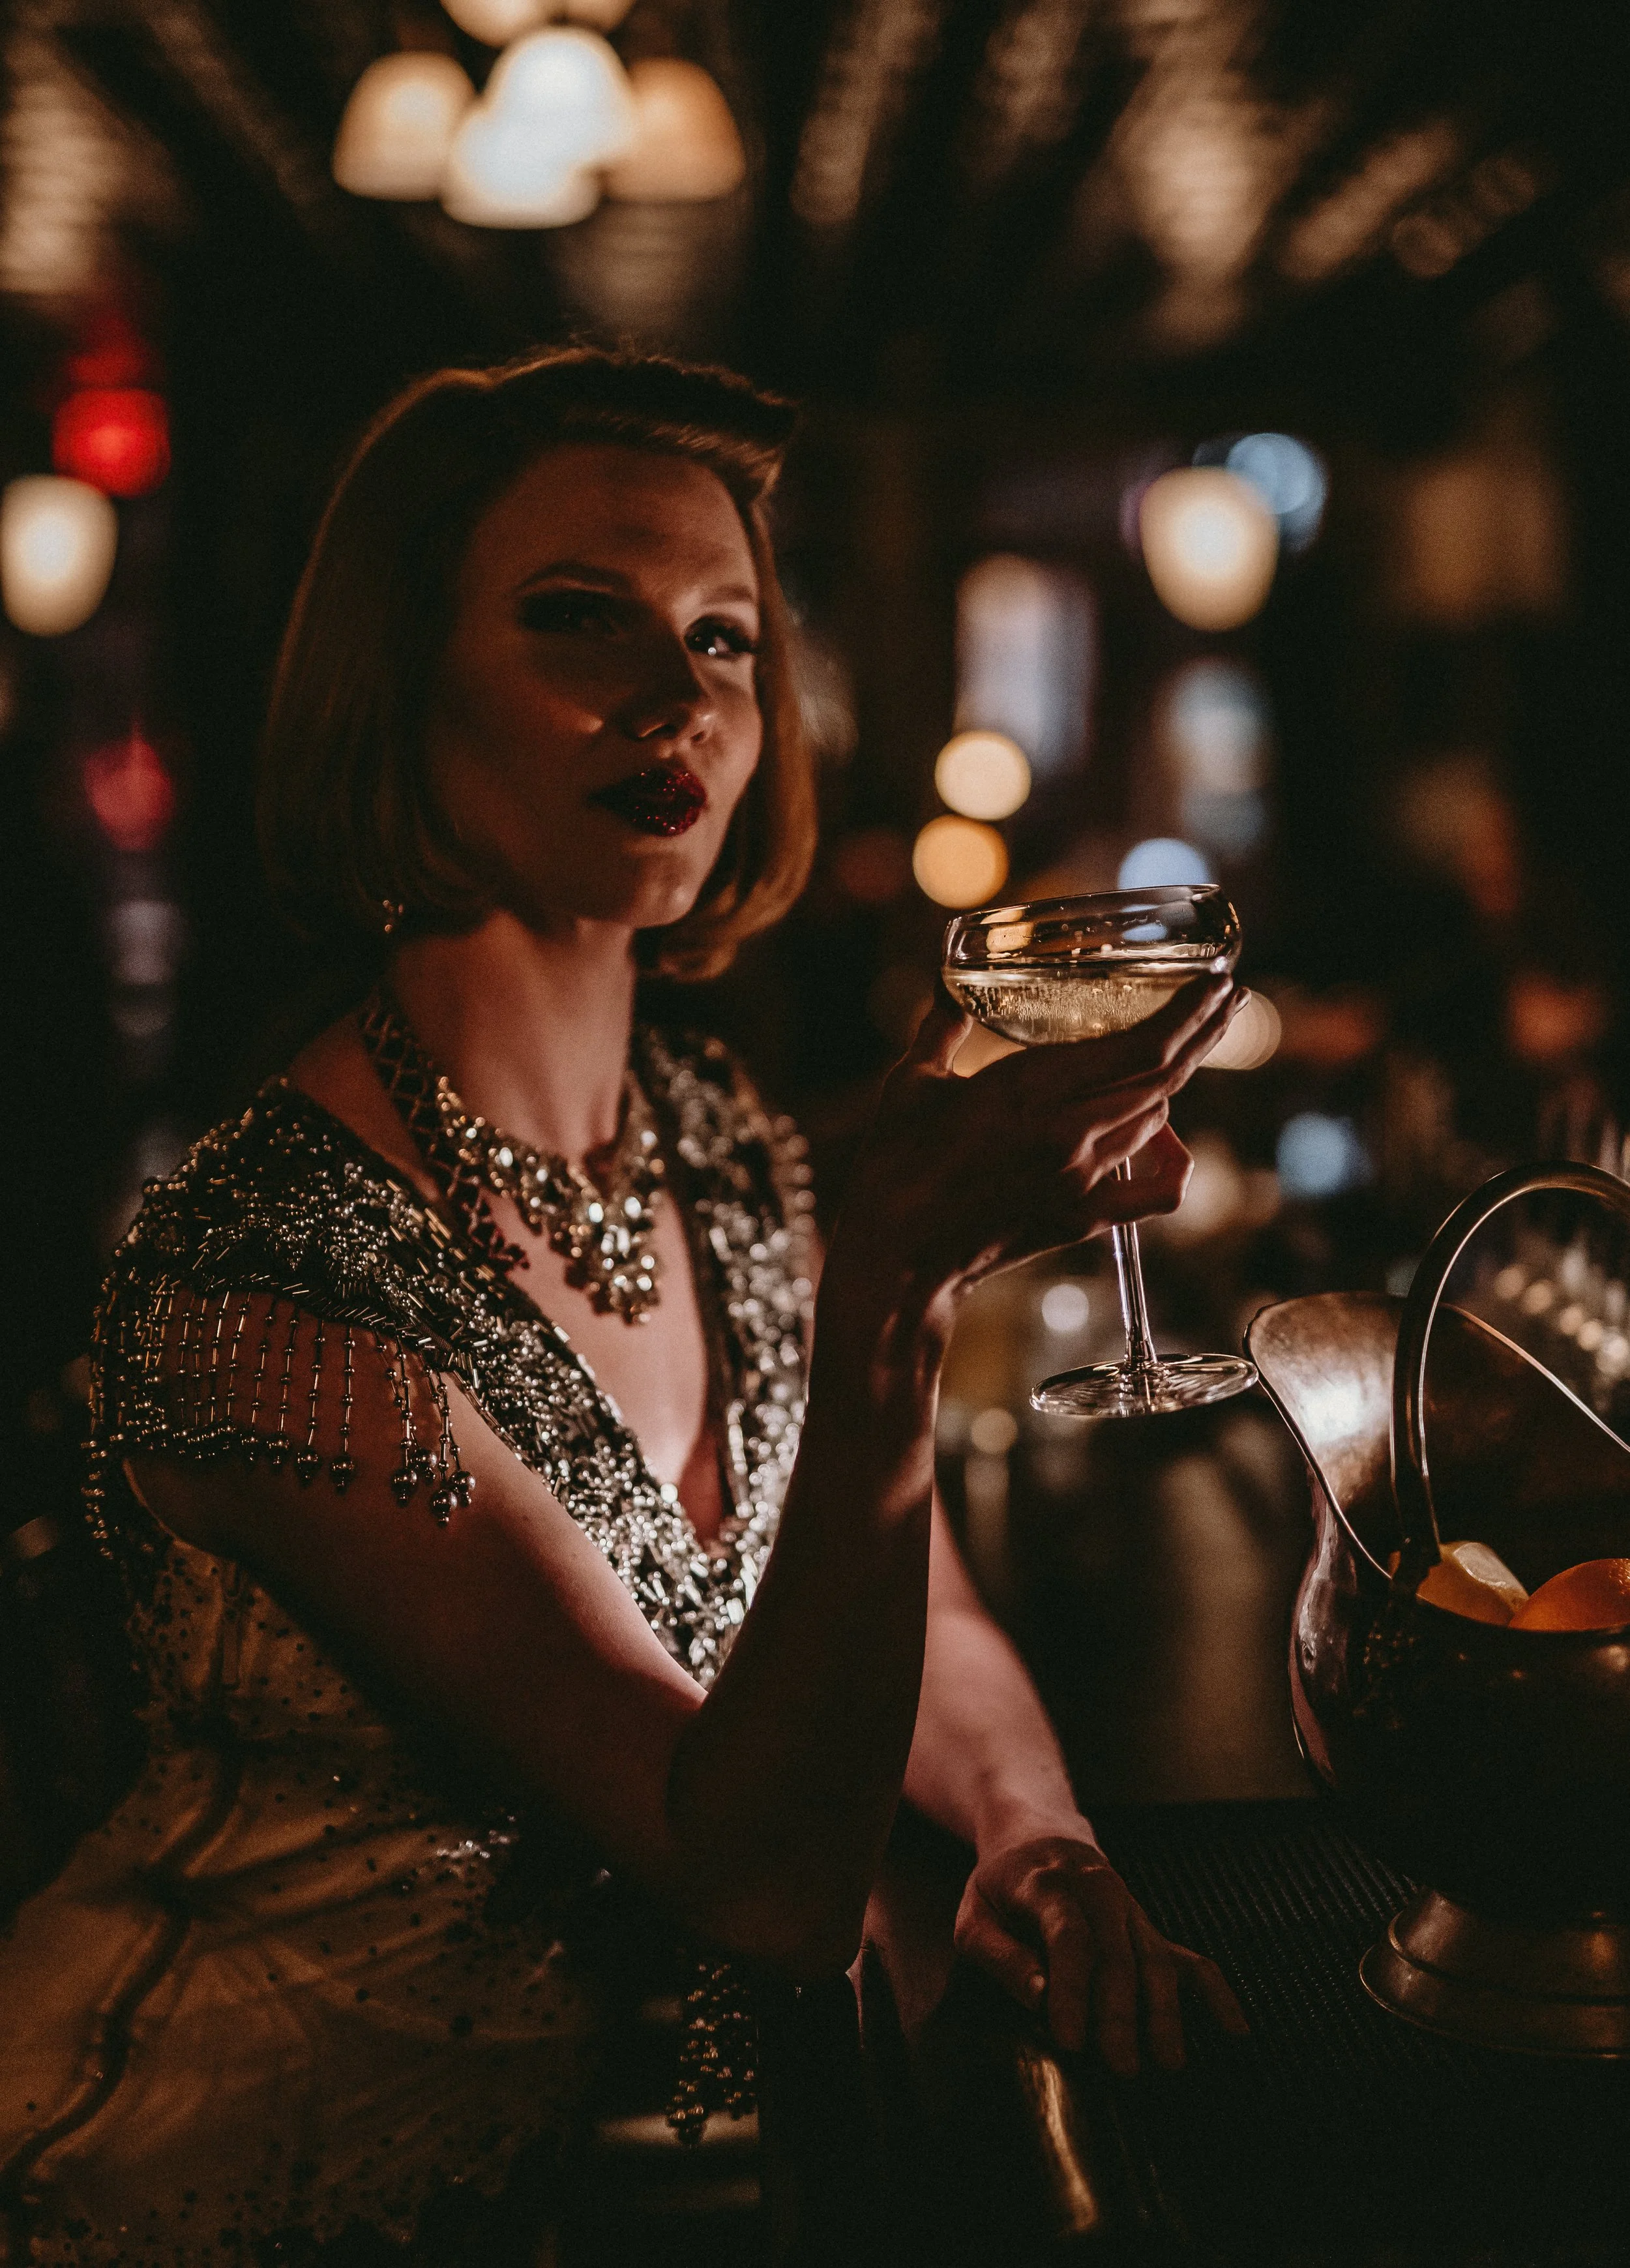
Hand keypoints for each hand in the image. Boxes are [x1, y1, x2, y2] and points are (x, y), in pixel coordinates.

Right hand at [830, 976, 1245, 1310]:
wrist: (898, 1255)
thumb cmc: (895, 1165)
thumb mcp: (912, 1080)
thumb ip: (943, 1024)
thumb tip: (947, 977)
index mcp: (1028, 1089)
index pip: (1137, 1045)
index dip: (1186, 1012)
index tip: (1214, 983)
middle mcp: (1068, 1131)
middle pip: (1163, 1075)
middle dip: (1202, 1032)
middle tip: (1227, 997)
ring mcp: (1081, 1178)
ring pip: (1157, 1118)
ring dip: (1177, 1079)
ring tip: (1193, 1046)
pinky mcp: (1082, 1216)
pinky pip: (1154, 1188)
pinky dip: (1174, 1158)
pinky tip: (1174, 1141)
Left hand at [954, 1829, 1249, 2073]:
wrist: (1038, 1837)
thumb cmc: (998, 1889)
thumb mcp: (974, 1916)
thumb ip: (1000, 1956)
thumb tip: (1038, 1995)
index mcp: (1047, 1884)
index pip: (1068, 1937)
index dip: (1072, 1990)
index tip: (1070, 2040)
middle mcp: (1098, 1892)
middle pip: (1117, 1954)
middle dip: (1121, 2014)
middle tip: (1122, 2067)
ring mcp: (1130, 1910)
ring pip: (1156, 1959)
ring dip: (1164, 2012)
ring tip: (1167, 2062)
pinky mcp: (1148, 1930)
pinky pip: (1189, 1958)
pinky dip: (1215, 1993)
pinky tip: (1235, 2030)